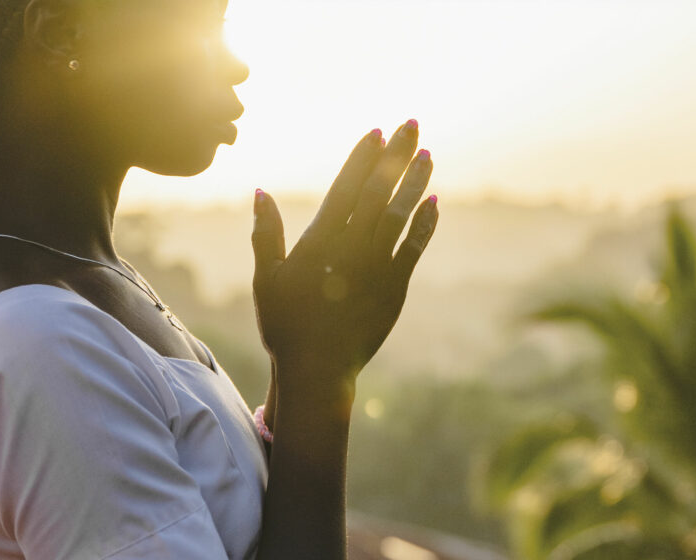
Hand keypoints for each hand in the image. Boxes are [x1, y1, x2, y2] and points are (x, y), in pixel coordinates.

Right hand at [251, 120, 437, 392]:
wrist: (318, 369)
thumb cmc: (285, 324)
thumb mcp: (267, 278)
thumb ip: (266, 233)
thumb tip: (260, 192)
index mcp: (321, 241)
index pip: (346, 188)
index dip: (363, 158)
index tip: (377, 132)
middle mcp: (353, 247)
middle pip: (379, 191)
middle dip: (396, 156)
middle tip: (411, 124)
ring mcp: (377, 266)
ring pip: (401, 213)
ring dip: (415, 181)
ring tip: (427, 153)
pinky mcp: (394, 287)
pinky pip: (414, 248)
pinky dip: (425, 224)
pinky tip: (435, 201)